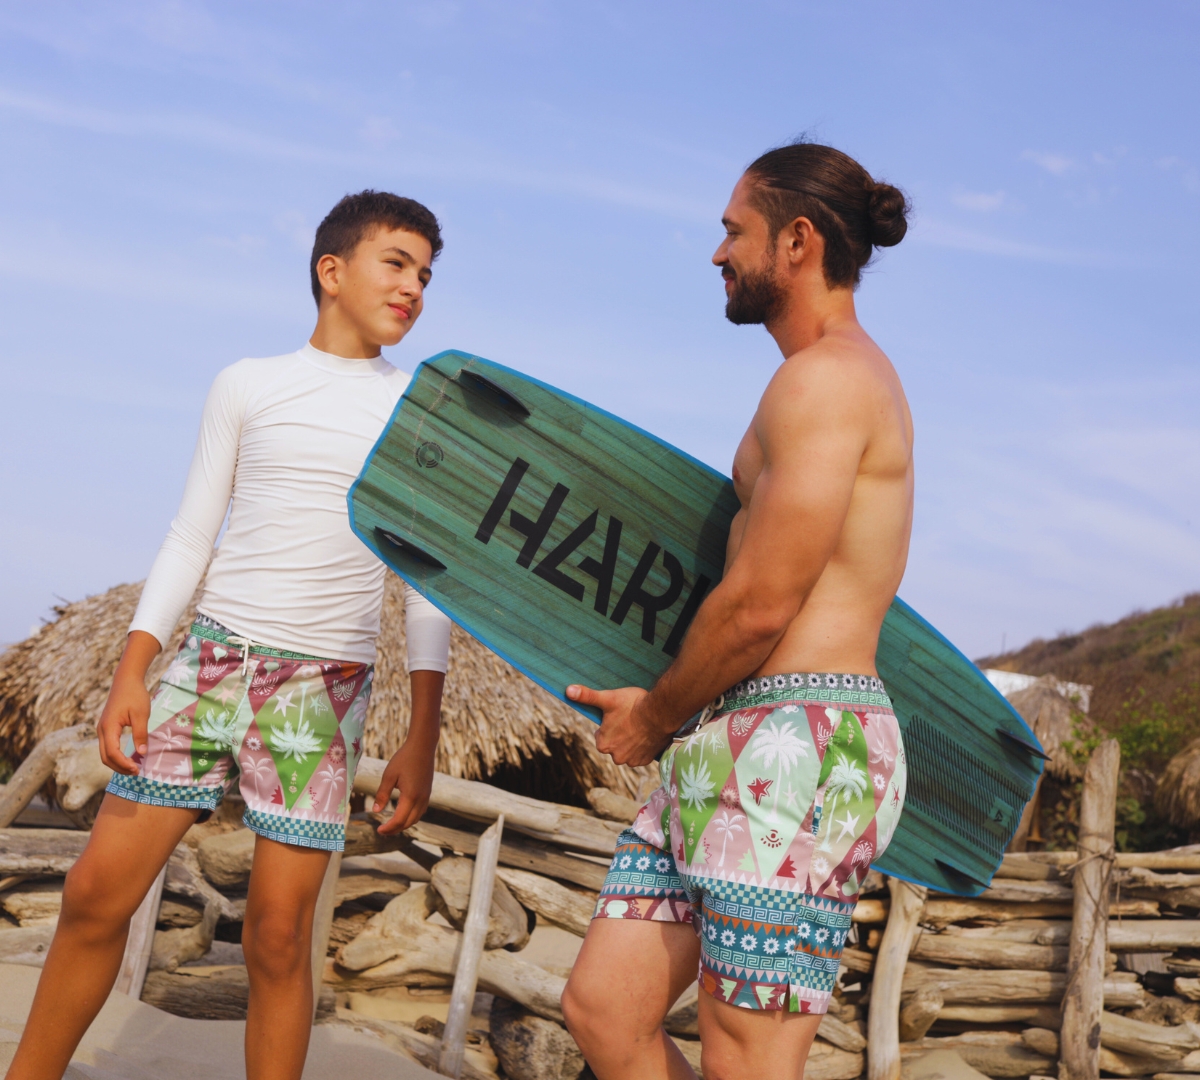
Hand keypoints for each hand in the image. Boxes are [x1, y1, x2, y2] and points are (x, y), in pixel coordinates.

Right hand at [98, 631, 161, 775]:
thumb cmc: (135, 695)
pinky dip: (116, 756)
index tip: (137, 768)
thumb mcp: (141, 714)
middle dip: (119, 767)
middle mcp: (101, 730)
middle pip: (105, 757)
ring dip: (117, 763)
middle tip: (136, 772)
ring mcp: (102, 729)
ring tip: (133, 768)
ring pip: (105, 753)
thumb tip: (142, 754)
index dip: (123, 764)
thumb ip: (140, 734)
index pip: (112, 753)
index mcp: (108, 727)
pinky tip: (128, 758)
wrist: (126, 680)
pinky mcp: (107, 728)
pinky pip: (108, 747)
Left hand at [373, 739, 434, 833]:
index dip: (388, 828)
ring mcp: (426, 796)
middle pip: (408, 823)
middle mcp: (421, 799)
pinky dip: (411, 818)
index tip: (378, 830)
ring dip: (404, 824)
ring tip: (391, 825)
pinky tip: (403, 814)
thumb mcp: (389, 775)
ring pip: (416, 818)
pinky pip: (420, 811)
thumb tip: (375, 811)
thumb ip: (382, 794)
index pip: (399, 820)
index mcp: (410, 796)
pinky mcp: (428, 792)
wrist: (422, 746)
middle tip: (382, 831)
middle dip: (395, 830)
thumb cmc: (404, 758)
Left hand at [566, 684, 672, 766]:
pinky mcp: (646, 760)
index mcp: (603, 744)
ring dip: (631, 741)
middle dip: (620, 734)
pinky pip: (641, 755)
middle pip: (614, 744)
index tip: (619, 716)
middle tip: (630, 720)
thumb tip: (568, 690)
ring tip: (639, 726)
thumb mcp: (608, 698)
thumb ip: (587, 696)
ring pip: (628, 750)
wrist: (660, 713)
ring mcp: (632, 760)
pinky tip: (646, 734)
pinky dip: (643, 747)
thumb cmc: (633, 705)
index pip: (601, 735)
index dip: (609, 724)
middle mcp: (616, 757)